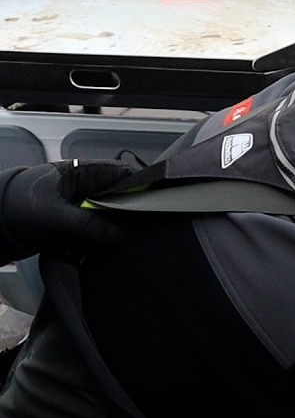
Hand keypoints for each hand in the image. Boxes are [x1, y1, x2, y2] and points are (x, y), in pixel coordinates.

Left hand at [0, 160, 134, 258]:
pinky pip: (101, 226)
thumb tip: (120, 234)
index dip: (139, 187)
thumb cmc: (21, 206)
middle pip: (122, 195)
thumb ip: (88, 224)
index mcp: (83, 172)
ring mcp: (84, 203)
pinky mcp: (79, 220)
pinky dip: (106, 235)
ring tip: (127, 238)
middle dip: (131, 211)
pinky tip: (111, 244)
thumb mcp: (55, 215)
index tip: (150, 207)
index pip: (123, 174)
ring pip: (113, 212)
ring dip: (118, 226)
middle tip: (140, 228)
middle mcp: (88, 186)